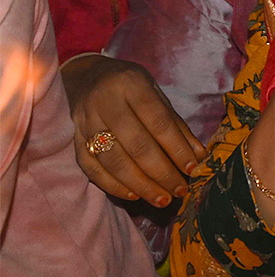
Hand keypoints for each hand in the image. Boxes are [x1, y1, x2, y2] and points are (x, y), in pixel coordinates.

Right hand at [60, 54, 205, 205]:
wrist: (85, 77)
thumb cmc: (129, 86)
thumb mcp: (156, 94)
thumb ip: (176, 124)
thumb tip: (199, 155)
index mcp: (131, 84)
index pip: (158, 122)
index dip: (177, 148)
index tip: (192, 169)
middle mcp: (105, 102)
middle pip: (136, 145)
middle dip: (161, 173)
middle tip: (180, 191)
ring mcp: (85, 122)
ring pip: (113, 161)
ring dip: (140, 184)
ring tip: (162, 199)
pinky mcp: (72, 139)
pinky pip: (91, 168)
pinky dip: (113, 185)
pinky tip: (134, 195)